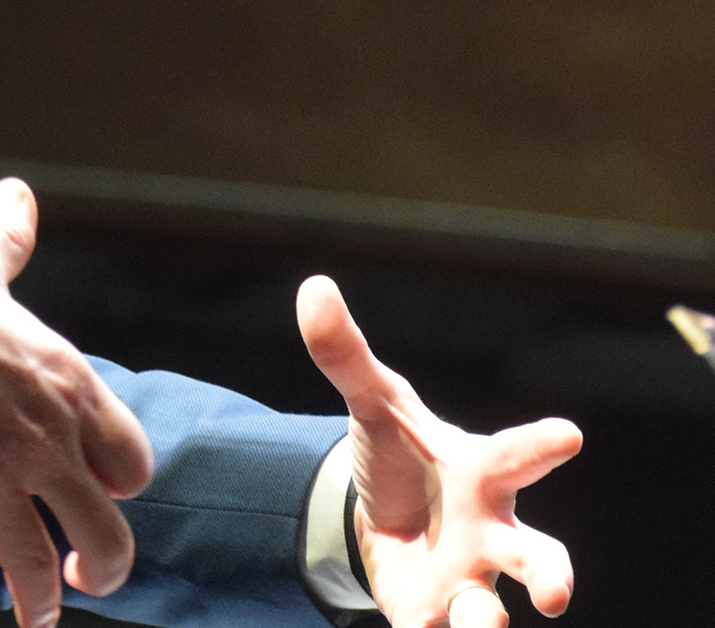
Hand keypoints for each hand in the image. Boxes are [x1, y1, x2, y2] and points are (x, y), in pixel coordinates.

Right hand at [0, 179, 154, 627]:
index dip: (119, 483)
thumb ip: (10, 238)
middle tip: (86, 575)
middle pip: (107, 534)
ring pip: (37, 567)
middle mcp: (41, 436)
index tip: (101, 491)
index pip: (132, 461)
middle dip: (103, 568)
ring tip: (33, 615)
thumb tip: (18, 197)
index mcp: (65, 384)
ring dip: (36, 602)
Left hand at [297, 276, 581, 627]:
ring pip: (489, 612)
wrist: (384, 512)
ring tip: (483, 623)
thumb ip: (345, 352)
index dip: (543, 444)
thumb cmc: (402, 450)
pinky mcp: (431, 614)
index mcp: (480, 471)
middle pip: (535, 556)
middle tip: (556, 591)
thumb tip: (313, 287)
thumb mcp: (371, 399)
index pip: (518, 454)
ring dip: (487, 623)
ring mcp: (467, 580)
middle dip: (550, 573)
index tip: (568, 434)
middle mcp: (489, 532)